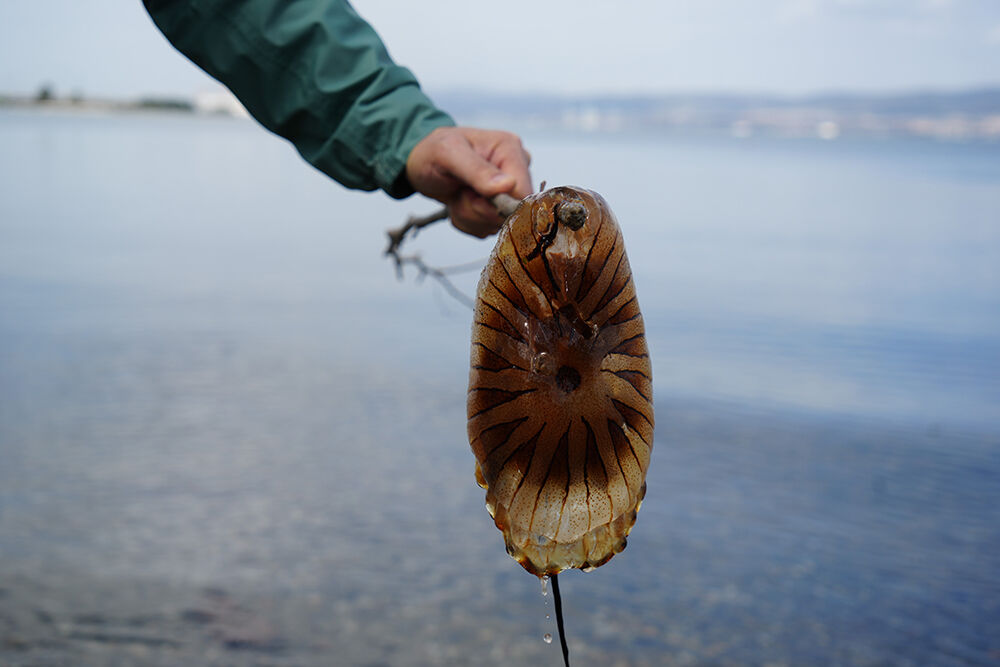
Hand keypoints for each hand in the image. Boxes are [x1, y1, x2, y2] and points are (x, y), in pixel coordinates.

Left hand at [406, 127, 532, 237]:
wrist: (421, 162)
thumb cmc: (433, 151)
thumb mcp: (448, 154)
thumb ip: (477, 170)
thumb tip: (508, 185)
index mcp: (511, 150)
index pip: (524, 193)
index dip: (499, 205)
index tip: (474, 198)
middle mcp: (515, 170)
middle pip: (511, 213)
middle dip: (478, 210)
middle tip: (460, 193)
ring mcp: (508, 190)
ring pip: (497, 224)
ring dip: (470, 216)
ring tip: (457, 195)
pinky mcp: (498, 207)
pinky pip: (487, 229)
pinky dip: (468, 222)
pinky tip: (459, 202)